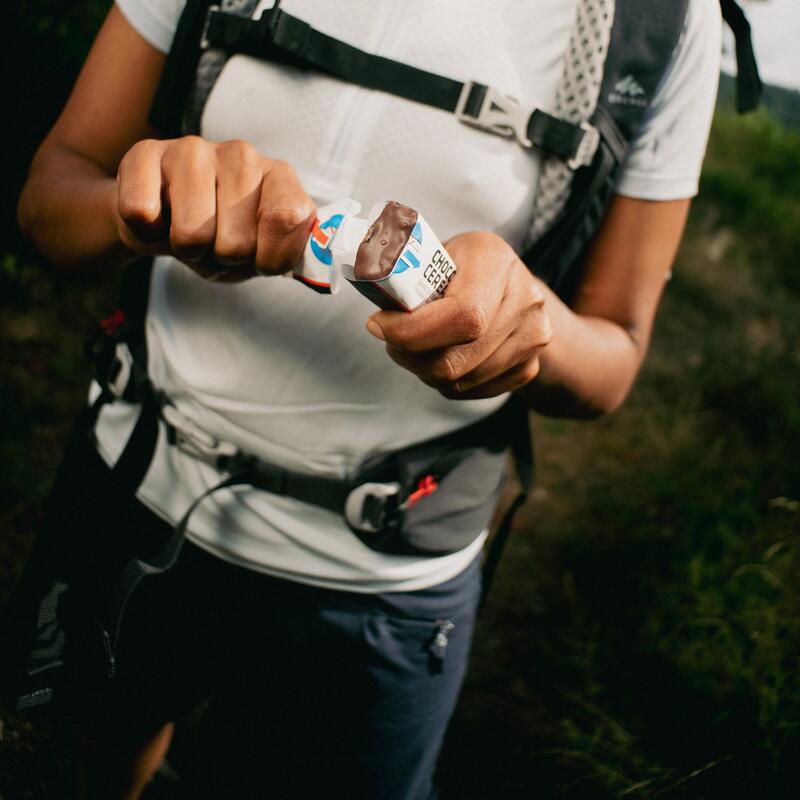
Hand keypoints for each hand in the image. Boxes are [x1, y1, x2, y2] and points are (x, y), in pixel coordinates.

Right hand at [113, 137, 315, 281]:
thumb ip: (292, 255)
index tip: (260, 259)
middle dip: (222, 258)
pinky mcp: (145, 154)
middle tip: (215, 244)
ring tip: (189, 232)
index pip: (287, 218)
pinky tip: (158, 219)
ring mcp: (193, 150)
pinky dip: (147, 234)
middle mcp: (242, 155)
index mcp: (280, 177)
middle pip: (237, 243)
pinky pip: (142, 214)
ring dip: (186, 250)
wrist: (165, 220)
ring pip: (192, 234)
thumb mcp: (264, 253)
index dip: (269, 258)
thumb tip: (320, 269)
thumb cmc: (224, 237)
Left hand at [365, 231, 552, 399]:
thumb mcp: (436, 253)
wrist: (514, 286)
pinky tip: (441, 356)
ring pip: (461, 381)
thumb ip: (407, 272)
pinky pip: (473, 391)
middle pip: (457, 360)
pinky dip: (447, 382)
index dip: (413, 332)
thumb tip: (371, 292)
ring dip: (425, 370)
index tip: (379, 325)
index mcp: (495, 260)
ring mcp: (532, 338)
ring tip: (415, 347)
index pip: (461, 315)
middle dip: (410, 356)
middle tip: (391, 340)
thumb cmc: (461, 267)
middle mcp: (525, 299)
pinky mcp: (529, 368)